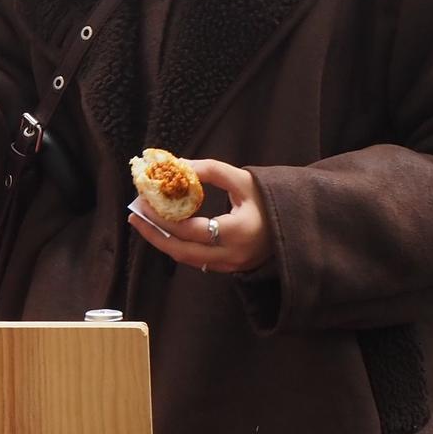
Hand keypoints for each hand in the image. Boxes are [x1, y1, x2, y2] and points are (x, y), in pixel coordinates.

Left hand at [127, 158, 274, 276]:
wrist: (297, 224)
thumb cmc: (270, 199)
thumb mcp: (243, 179)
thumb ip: (210, 171)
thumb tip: (177, 165)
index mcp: (239, 231)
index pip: (190, 229)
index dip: (163, 218)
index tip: (145, 201)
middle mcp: (233, 254)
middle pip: (182, 251)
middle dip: (154, 234)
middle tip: (135, 215)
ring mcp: (231, 265)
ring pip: (187, 259)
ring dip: (162, 242)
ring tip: (143, 222)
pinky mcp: (230, 269)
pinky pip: (197, 260)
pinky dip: (178, 246)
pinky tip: (164, 231)